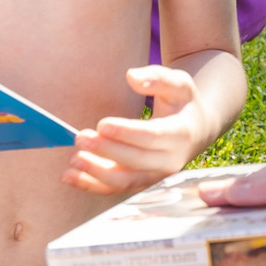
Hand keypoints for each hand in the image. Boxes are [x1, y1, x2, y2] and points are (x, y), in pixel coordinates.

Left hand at [66, 66, 212, 196]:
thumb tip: (132, 77)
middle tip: (81, 138)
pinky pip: (115, 189)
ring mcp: (156, 176)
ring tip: (73, 158)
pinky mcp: (141, 183)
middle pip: (135, 161)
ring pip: (124, 181)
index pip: (151, 137)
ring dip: (96, 173)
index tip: (102, 124)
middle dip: (106, 151)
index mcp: (180, 134)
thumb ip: (157, 77)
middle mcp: (170, 161)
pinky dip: (92, 185)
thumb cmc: (182, 103)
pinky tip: (69, 176)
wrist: (196, 130)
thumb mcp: (179, 83)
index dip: (126, 133)